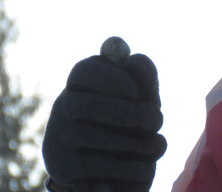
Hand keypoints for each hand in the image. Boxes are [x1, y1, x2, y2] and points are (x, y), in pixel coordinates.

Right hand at [42, 39, 166, 191]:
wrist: (108, 167)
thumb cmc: (130, 116)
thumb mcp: (142, 93)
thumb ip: (142, 72)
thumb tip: (133, 58)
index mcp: (81, 81)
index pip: (84, 71)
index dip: (112, 79)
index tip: (137, 92)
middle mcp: (63, 107)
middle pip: (81, 105)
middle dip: (126, 113)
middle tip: (157, 120)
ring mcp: (59, 138)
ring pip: (92, 136)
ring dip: (134, 141)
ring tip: (156, 143)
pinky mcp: (65, 168)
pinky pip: (98, 165)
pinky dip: (130, 166)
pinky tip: (147, 166)